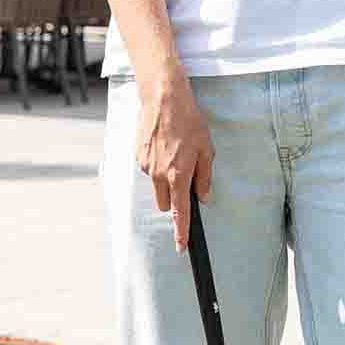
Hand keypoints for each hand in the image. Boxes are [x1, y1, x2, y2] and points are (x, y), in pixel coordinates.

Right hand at [137, 74, 214, 249]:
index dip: (181, 232)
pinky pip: (149, 168)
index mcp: (178, 175)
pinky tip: (164, 144)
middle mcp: (159, 174)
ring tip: (175, 150)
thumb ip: (204, 176)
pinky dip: (157, 163)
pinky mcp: (137, 155)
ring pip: (156, 184)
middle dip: (173, 198)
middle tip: (184, 177)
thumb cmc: (188, 120)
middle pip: (164, 203)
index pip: (180, 212)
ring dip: (165, 177)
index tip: (181, 246)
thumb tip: (203, 194)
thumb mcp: (206, 148)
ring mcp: (145, 165)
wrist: (163, 98)